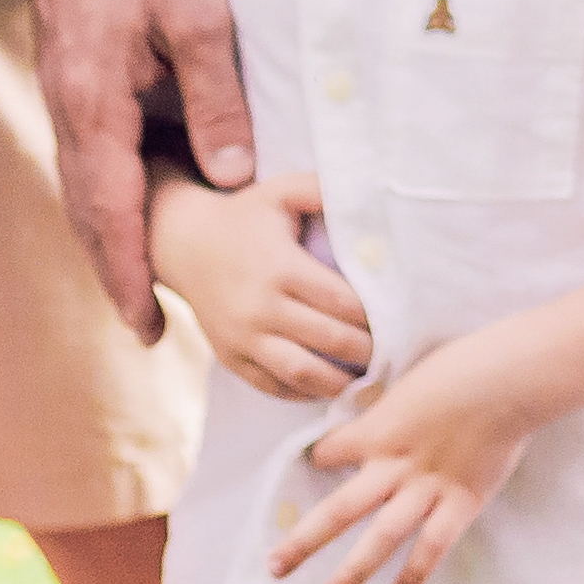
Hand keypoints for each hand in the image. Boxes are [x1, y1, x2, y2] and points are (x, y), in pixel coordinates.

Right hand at [33, 0, 250, 332]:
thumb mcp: (199, 17)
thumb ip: (216, 100)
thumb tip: (234, 179)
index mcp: (92, 101)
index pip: (110, 209)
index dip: (129, 273)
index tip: (146, 327)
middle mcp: (66, 108)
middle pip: (86, 212)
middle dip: (115, 272)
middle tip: (146, 330)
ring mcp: (63, 95)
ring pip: (82, 188)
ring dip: (109, 239)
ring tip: (143, 290)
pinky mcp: (72, 80)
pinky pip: (87, 157)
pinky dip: (107, 197)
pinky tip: (132, 212)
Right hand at [153, 168, 377, 402]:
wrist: (183, 245)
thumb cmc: (245, 216)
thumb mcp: (281, 191)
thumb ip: (323, 191)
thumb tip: (370, 197)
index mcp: (281, 267)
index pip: (343, 302)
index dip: (377, 315)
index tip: (400, 318)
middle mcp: (261, 307)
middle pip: (330, 340)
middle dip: (369, 351)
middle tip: (396, 353)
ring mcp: (243, 337)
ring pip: (302, 373)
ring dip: (341, 383)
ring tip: (368, 381)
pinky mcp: (230, 358)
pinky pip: (273, 386)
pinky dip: (305, 393)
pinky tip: (330, 386)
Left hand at [280, 330, 532, 583]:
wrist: (506, 378)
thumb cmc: (463, 363)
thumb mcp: (412, 379)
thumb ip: (395, 406)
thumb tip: (386, 411)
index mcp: (376, 430)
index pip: (331, 451)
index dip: (322, 456)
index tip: (319, 461)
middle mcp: (392, 466)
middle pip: (339, 510)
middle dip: (304, 541)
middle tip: (274, 568)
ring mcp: (426, 488)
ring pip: (381, 537)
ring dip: (353, 570)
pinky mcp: (461, 501)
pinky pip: (433, 545)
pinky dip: (416, 572)